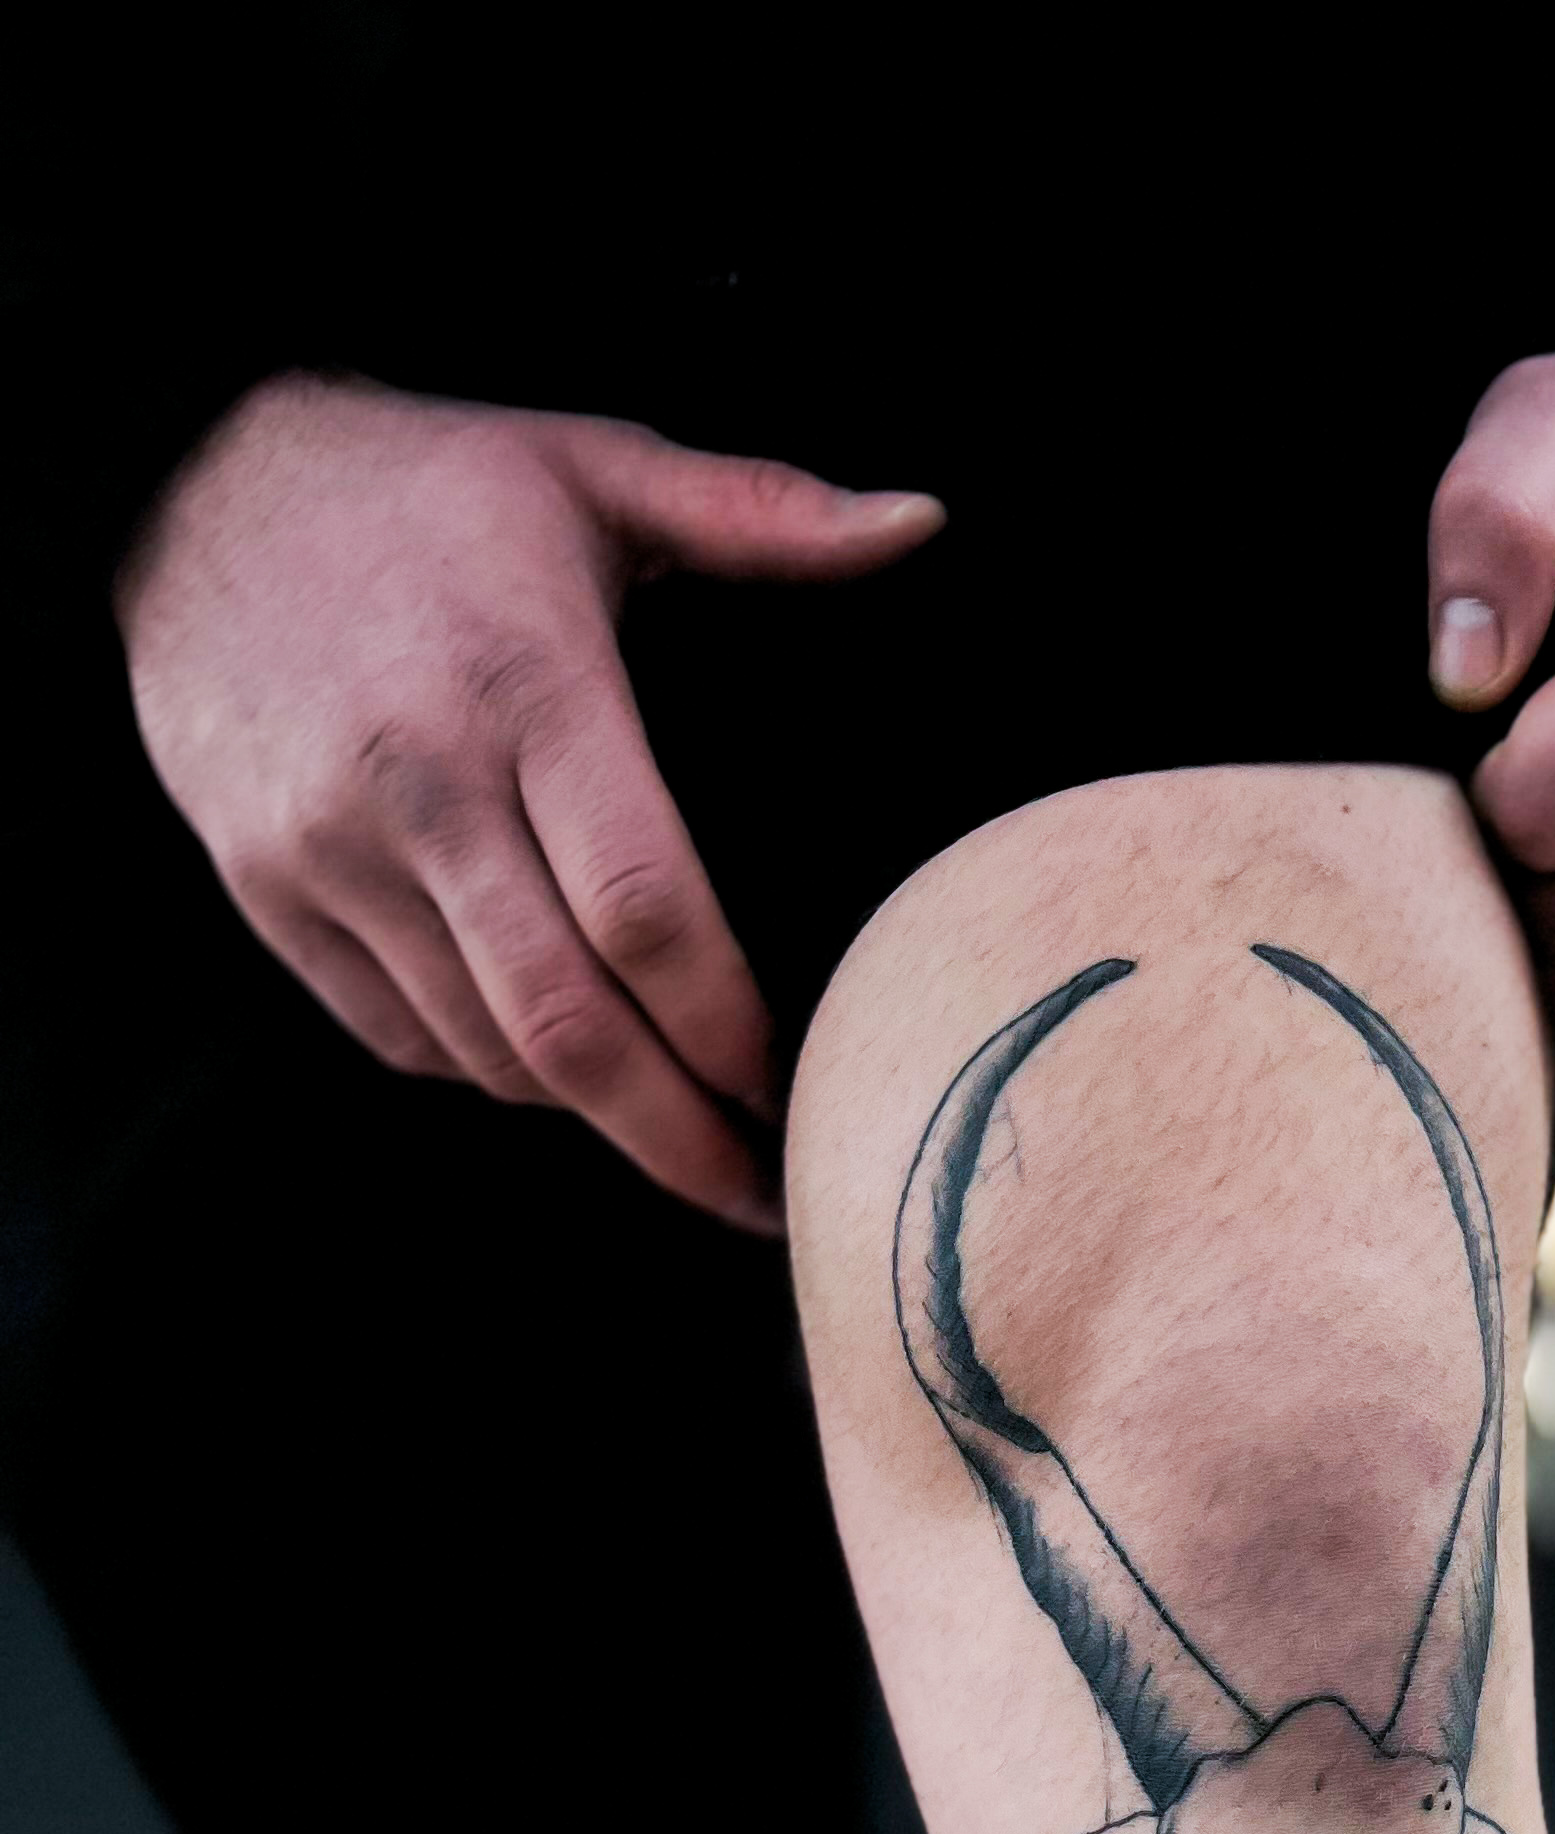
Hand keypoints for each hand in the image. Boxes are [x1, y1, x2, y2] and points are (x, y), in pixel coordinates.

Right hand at [118, 377, 944, 1230]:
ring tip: (679, 1133)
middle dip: (679, 1139)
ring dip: (594, 1115)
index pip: (646, 914)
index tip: (799, 1089)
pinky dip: (490, 1073)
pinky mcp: (265, 889)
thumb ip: (760, 512)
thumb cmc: (424, 483)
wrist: (182, 477)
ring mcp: (326, 848)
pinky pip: (401, 1039)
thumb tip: (922, 520)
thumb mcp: (592, 465)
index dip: (729, 1030)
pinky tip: (556, 1067)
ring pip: (486, 1054)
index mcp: (524, 686)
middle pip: (567, 1027)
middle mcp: (418, 782)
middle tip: (762, 1197)